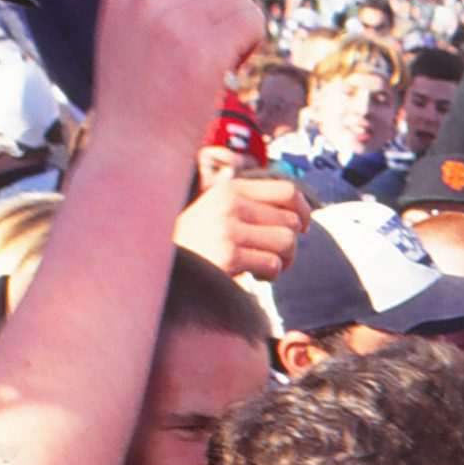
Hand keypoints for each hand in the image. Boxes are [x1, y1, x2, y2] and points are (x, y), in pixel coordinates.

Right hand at [93, 0, 264, 161]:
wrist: (133, 153)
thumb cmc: (138, 97)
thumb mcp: (129, 30)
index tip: (191, 29)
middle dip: (227, 6)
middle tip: (213, 46)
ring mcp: (174, 21)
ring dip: (241, 25)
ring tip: (221, 58)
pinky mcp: (204, 50)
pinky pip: (253, 20)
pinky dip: (252, 45)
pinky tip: (231, 70)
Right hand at [174, 175, 310, 279]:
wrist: (159, 266)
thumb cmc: (198, 244)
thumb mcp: (219, 211)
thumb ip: (251, 205)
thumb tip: (300, 213)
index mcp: (230, 188)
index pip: (287, 190)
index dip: (304, 211)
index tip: (303, 227)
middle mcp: (229, 203)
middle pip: (291, 221)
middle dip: (289, 244)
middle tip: (272, 257)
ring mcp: (228, 228)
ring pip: (287, 242)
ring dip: (282, 261)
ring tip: (262, 267)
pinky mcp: (228, 256)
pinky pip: (273, 265)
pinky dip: (269, 275)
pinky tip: (251, 276)